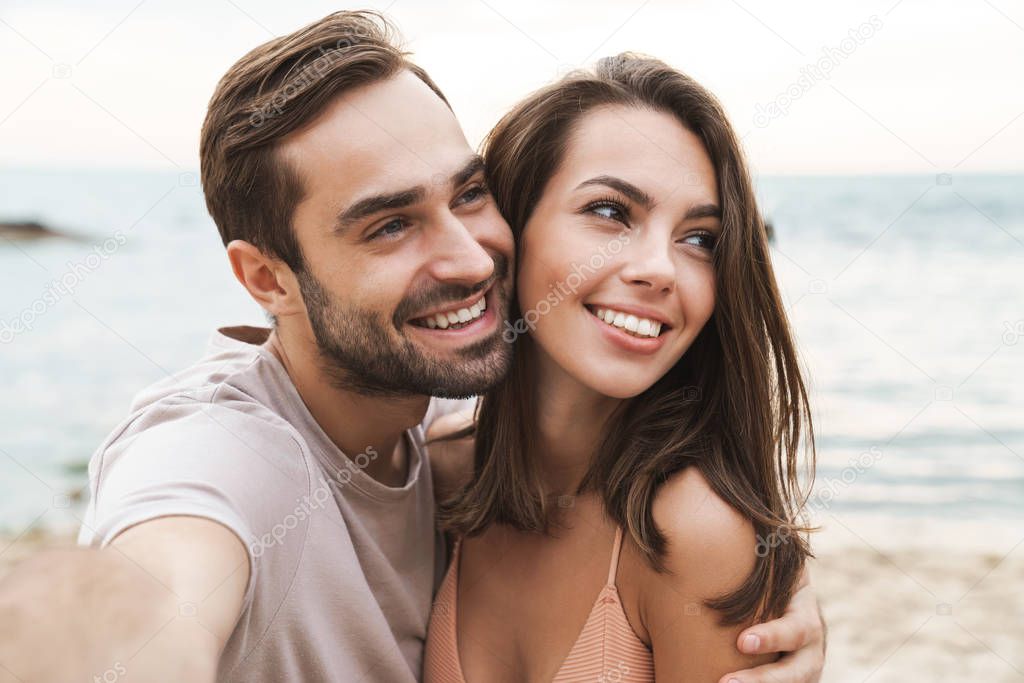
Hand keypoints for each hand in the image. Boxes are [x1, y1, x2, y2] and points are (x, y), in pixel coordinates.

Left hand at [718, 565, 824, 682]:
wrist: (786, 597)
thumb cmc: (767, 576)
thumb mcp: (770, 566)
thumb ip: (749, 558)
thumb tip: (682, 539)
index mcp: (804, 610)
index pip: (796, 629)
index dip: (772, 637)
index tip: (742, 642)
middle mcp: (811, 645)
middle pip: (797, 671)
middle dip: (764, 680)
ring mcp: (806, 666)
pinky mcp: (796, 678)